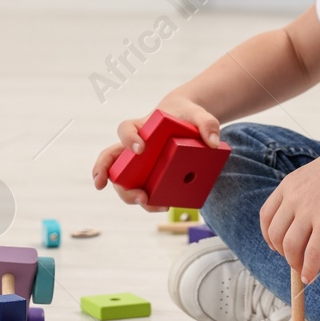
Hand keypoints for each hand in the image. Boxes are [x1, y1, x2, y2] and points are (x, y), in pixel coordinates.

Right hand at [91, 95, 222, 210]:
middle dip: (107, 174)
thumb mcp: (199, 114)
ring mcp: (139, 165)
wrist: (188, 124)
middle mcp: (134, 147)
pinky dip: (148, 202)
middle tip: (119, 188)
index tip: (141, 149)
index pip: (125, 129)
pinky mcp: (150, 178)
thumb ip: (207, 123)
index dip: (128, 139)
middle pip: (111, 160)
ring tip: (147, 202)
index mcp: (141, 127)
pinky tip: (162, 205)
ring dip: (129, 195)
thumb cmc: (187, 116)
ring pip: (123, 181)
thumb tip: (212, 143)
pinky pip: (143, 191)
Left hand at [260, 131, 319, 283]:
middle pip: (275, 234)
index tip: (275, 245)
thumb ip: (304, 195)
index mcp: (288, 185)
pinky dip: (309, 269)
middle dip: (281, 252)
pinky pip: (312, 253)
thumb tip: (303, 222)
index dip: (268, 235)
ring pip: (290, 247)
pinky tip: (310, 276)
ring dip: (294, 262)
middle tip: (293, 259)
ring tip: (302, 268)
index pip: (266, 216)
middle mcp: (294, 198)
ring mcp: (309, 211)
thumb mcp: (315, 176)